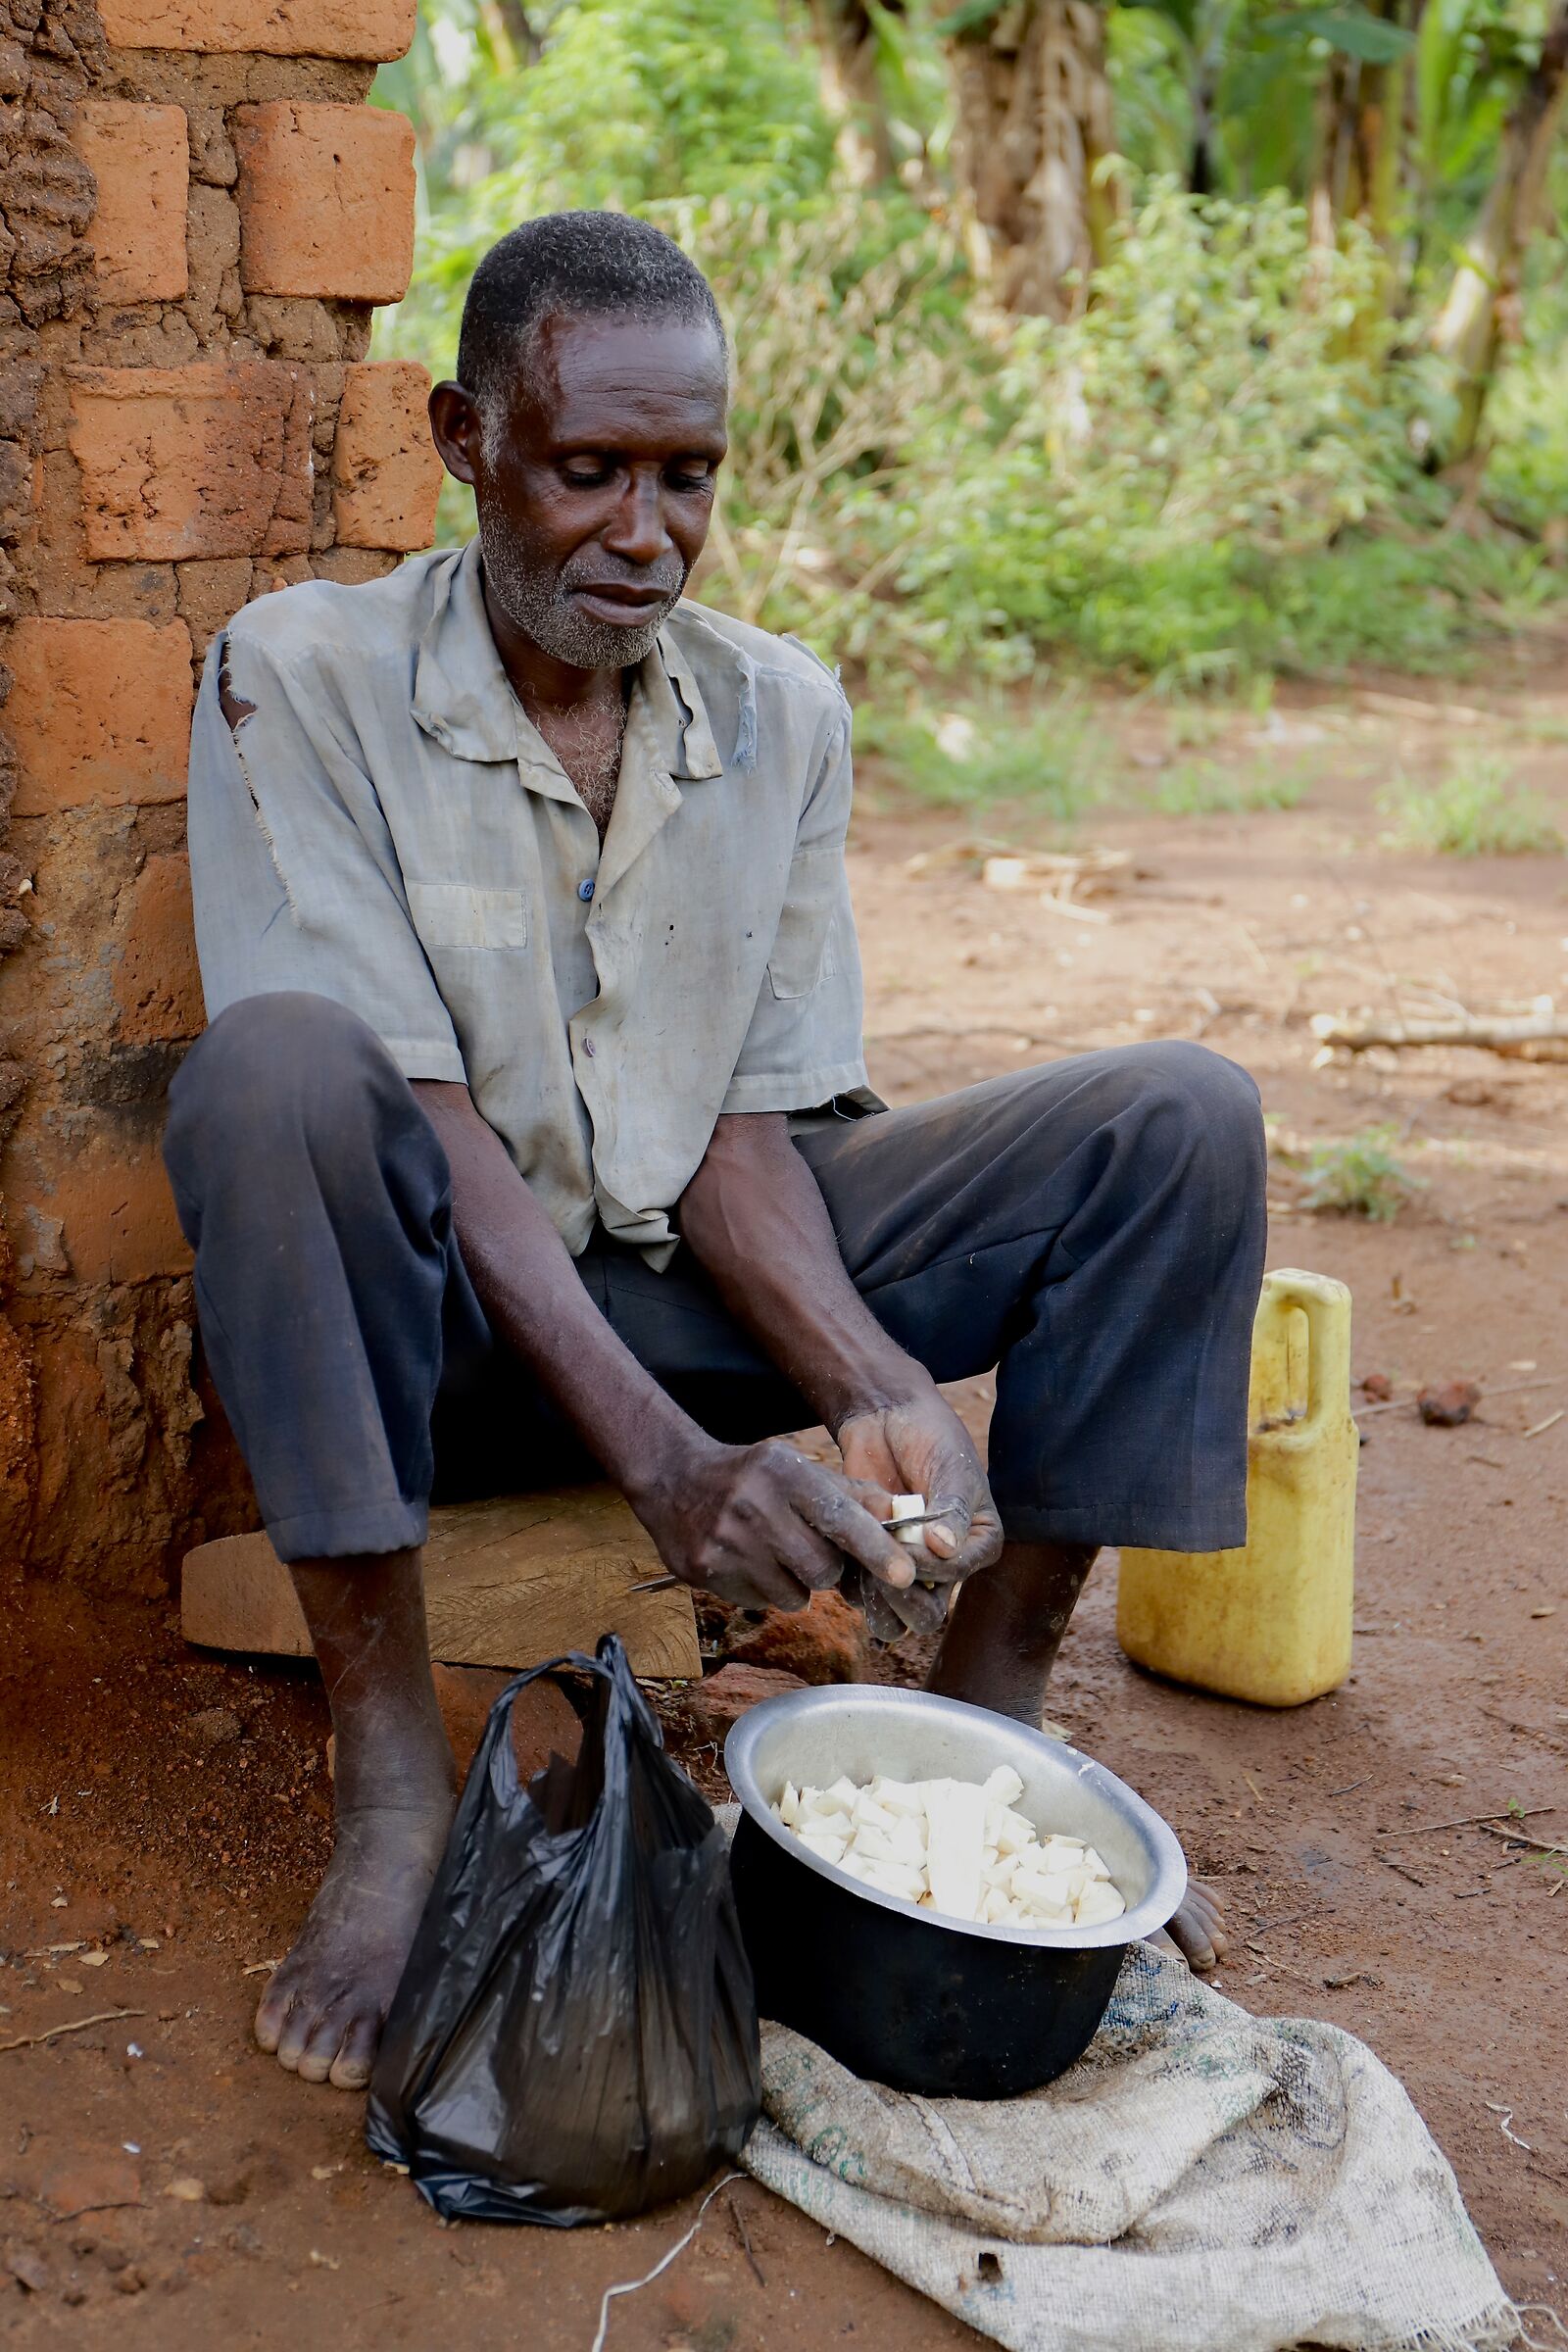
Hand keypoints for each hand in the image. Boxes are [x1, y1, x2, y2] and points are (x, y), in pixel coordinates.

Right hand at [634, 1432, 922, 1613]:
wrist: (674, 1479)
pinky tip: (747, 1560)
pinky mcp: (705, 1572)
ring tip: (774, 1553)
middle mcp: (753, 1506)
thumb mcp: (798, 1469)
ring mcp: (726, 1543)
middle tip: (808, 1549)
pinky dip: (764, 1589)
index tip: (906, 1575)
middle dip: (827, 1567)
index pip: (841, 1518)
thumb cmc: (753, 1477)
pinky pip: (760, 1602)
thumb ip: (851, 1495)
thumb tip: (904, 1519)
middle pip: (822, 1568)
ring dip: (795, 1582)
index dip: (876, 1550)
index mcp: (784, 1474)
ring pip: (794, 1594)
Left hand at [836, 1393, 1002, 1641]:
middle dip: (905, 1603)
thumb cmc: (930, 1436)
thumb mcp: (951, 1466)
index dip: (933, 1567)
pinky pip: (859, 1588)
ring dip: (873, 1598)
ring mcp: (904, 1565)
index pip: (958, 1573)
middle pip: (927, 1612)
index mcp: (976, 1543)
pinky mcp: (869, 1560)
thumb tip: (947, 1548)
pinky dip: (849, 1576)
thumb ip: (951, 1508)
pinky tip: (840, 1549)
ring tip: (859, 1565)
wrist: (887, 1418)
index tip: (909, 1546)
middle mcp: (943, 1564)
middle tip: (882, 1578)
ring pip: (891, 1614)